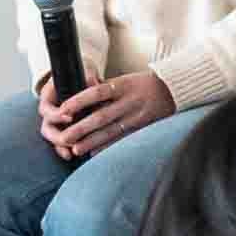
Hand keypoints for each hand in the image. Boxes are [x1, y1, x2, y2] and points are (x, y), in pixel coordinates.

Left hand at [40, 68, 175, 162]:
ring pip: (111, 131)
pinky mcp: (143, 128)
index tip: (63, 109)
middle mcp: (129, 101)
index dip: (79, 101)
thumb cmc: (142, 85)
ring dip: (92, 141)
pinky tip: (95, 153)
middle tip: (63, 137)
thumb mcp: (124, 81)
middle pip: (101, 116)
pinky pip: (123, 139)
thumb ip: (105, 91)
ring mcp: (137, 116)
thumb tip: (78, 101)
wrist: (173, 90)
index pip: (97, 92)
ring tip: (75, 149)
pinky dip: (108, 147)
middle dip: (81, 128)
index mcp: (122, 85)